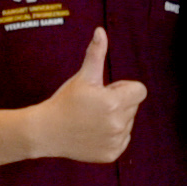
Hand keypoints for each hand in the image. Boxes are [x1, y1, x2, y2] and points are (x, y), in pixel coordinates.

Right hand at [27, 30, 144, 164]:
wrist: (46, 131)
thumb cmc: (65, 101)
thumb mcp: (83, 77)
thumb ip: (96, 54)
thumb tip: (100, 31)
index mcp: (114, 103)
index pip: (140, 91)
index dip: (123, 88)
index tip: (105, 91)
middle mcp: (118, 124)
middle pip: (133, 106)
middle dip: (118, 102)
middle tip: (94, 105)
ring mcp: (115, 141)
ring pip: (128, 123)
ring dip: (115, 118)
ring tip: (91, 119)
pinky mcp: (111, 154)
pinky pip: (122, 140)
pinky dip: (111, 135)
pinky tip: (92, 132)